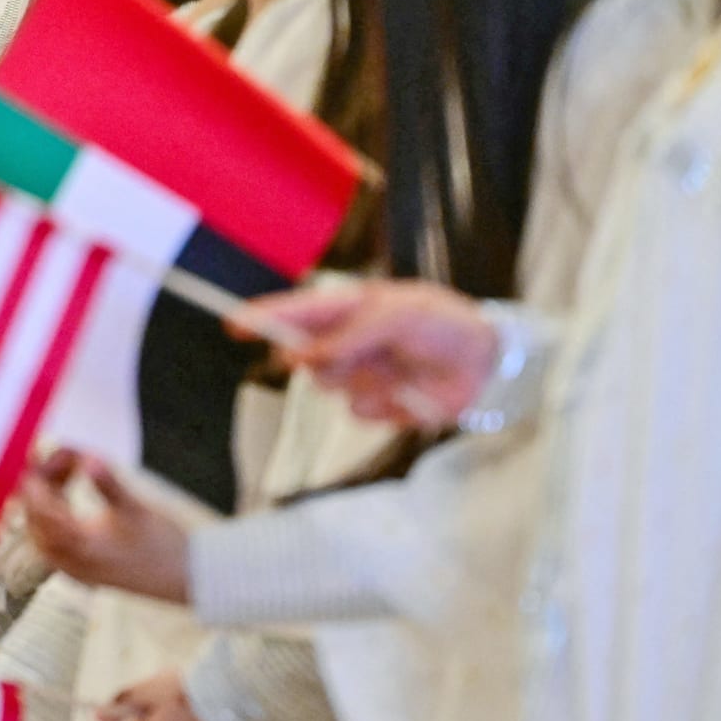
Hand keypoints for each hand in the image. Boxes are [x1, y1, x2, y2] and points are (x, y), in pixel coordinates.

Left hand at [19, 449, 188, 603]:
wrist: (185, 579)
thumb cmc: (163, 546)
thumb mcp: (135, 509)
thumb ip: (108, 483)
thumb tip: (87, 458)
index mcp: (78, 545)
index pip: (39, 507)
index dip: (42, 475)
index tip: (55, 451)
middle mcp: (69, 561)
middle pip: (35, 516)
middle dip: (45, 482)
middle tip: (67, 456)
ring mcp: (74, 568)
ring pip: (43, 527)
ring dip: (51, 496)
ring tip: (72, 469)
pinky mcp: (83, 569)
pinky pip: (54, 539)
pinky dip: (57, 513)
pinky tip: (73, 494)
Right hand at [246, 280, 496, 428]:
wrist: (486, 365)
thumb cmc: (444, 324)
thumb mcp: (400, 314)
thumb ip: (351, 333)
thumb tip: (307, 356)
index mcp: (351, 308)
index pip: (298, 312)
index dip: (264, 317)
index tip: (234, 324)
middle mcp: (349, 341)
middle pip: (303, 355)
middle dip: (315, 358)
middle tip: (339, 358)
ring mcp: (361, 374)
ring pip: (327, 385)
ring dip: (355, 378)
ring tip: (392, 368)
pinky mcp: (377, 406)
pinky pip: (357, 411)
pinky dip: (378, 404)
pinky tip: (404, 394)